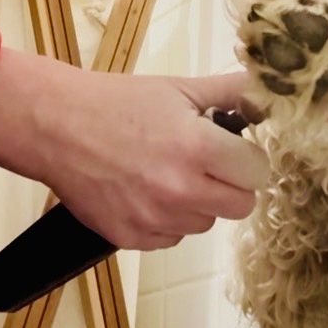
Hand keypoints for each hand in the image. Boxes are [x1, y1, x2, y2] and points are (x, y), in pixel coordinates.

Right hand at [0, 49, 268, 249]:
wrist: (54, 126)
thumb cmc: (117, 102)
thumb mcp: (180, 89)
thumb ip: (233, 94)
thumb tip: (272, 98)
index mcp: (198, 149)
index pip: (259, 173)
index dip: (248, 158)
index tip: (234, 150)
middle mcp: (181, 190)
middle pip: (241, 206)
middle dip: (231, 184)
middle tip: (206, 163)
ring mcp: (155, 219)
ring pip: (206, 223)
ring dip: (197, 203)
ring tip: (167, 172)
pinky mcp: (131, 238)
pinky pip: (171, 237)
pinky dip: (166, 220)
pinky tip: (144, 190)